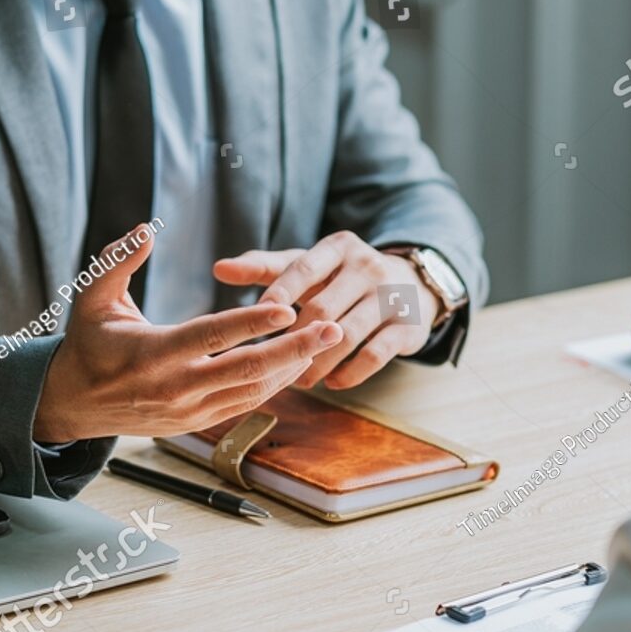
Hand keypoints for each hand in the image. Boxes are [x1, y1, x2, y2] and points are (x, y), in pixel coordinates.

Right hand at [34, 226, 342, 441]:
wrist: (75, 403)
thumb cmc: (88, 342)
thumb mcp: (91, 297)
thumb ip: (117, 261)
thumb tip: (147, 228)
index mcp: (153, 353)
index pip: (212, 336)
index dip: (251, 323)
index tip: (288, 307)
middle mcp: (176, 387)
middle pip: (247, 368)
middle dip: (295, 349)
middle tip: (332, 327)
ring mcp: (190, 410)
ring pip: (254, 390)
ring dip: (293, 366)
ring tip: (326, 340)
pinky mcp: (197, 422)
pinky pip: (246, 404)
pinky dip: (275, 384)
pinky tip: (297, 363)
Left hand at [212, 230, 438, 389]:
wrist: (412, 285)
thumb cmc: (342, 278)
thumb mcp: (309, 266)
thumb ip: (265, 268)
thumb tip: (218, 268)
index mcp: (338, 248)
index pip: (303, 269)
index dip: (277, 296)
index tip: (255, 323)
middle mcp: (368, 267)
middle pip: (323, 308)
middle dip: (294, 339)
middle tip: (271, 363)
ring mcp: (392, 297)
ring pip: (347, 335)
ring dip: (318, 362)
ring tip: (298, 380)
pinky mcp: (408, 327)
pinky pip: (375, 356)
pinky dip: (350, 374)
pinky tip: (332, 383)